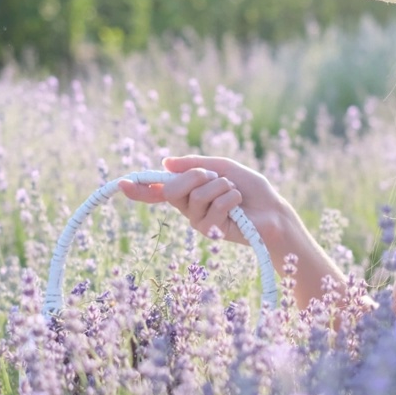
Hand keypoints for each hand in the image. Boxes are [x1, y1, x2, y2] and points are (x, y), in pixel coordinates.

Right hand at [118, 155, 287, 248]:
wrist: (273, 211)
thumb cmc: (251, 189)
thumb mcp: (223, 167)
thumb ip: (195, 164)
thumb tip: (165, 162)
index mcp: (188, 191)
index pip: (158, 191)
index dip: (139, 188)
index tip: (122, 183)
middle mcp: (188, 208)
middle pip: (172, 189)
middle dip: (196, 176)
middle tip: (214, 176)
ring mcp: (198, 221)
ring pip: (196, 196)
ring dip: (221, 186)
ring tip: (233, 192)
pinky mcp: (211, 232)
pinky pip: (213, 206)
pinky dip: (230, 198)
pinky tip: (239, 206)